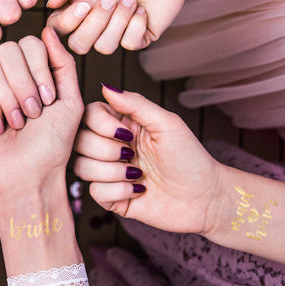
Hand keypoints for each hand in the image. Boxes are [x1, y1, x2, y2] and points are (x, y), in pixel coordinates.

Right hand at [0, 27, 82, 200]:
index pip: (31, 43)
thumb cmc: (53, 145)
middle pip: (9, 49)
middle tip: (33, 113)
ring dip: (9, 99)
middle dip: (23, 84)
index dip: (39, 68)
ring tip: (18, 123)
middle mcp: (15, 75)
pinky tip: (1, 127)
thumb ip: (63, 62)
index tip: (48, 98)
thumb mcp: (70, 100)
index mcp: (38, 71)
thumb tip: (48, 29)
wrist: (30, 176)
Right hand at [47, 0, 195, 53]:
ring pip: (104, 47)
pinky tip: (143, 8)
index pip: (58, 27)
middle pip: (79, 45)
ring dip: (118, 21)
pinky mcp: (140, 36)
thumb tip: (50, 3)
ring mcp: (118, 30)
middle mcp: (96, 20)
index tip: (83, 3)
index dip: (68, 22)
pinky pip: (129, 45)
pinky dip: (136, 26)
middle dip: (95, 24)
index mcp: (79, 2)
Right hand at [73, 85, 223, 234]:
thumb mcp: (167, 124)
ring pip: (81, 167)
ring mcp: (109, 172)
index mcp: (122, 125)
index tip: (126, 133)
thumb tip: (106, 87)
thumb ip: (136, 104)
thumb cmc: (191, 159)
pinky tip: (138, 190)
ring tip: (137, 174)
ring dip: (111, 172)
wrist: (205, 198)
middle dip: (106, 151)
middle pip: (79, 141)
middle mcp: (111, 147)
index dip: (100, 124)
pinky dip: (117, 191)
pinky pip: (94, 192)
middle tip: (132, 154)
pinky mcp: (111, 197)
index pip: (88, 115)